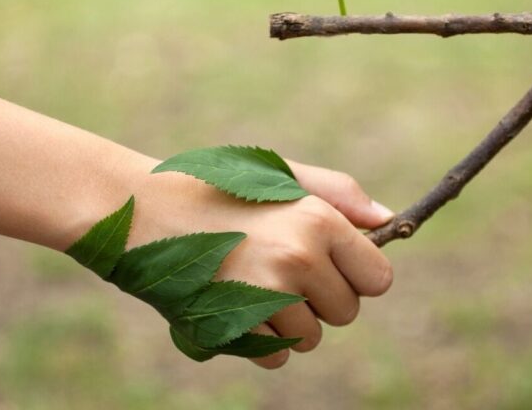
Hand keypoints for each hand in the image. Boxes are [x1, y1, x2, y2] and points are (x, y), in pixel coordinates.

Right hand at [126, 157, 394, 368]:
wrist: (142, 209)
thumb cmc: (218, 188)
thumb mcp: (281, 176)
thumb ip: (340, 195)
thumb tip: (389, 220)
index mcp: (318, 219)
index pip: (379, 278)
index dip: (357, 275)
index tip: (333, 266)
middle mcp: (299, 259)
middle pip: (347, 312)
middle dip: (322, 298)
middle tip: (281, 268)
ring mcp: (266, 297)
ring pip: (311, 338)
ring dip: (289, 320)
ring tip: (251, 281)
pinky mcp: (235, 328)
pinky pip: (275, 356)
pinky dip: (259, 340)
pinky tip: (234, 303)